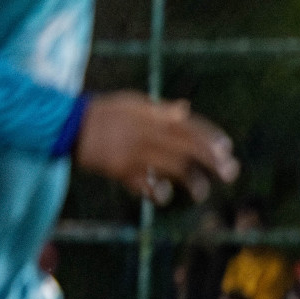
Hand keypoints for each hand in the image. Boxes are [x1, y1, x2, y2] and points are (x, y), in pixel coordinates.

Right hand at [74, 91, 238, 203]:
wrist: (69, 125)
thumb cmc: (106, 113)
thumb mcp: (133, 104)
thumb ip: (161, 109)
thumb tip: (185, 108)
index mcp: (152, 115)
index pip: (188, 125)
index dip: (210, 137)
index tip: (227, 148)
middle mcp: (147, 133)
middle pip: (187, 147)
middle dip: (212, 160)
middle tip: (230, 173)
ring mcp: (135, 152)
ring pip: (172, 167)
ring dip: (191, 181)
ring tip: (201, 192)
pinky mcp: (121, 170)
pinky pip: (145, 184)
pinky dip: (157, 192)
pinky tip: (163, 194)